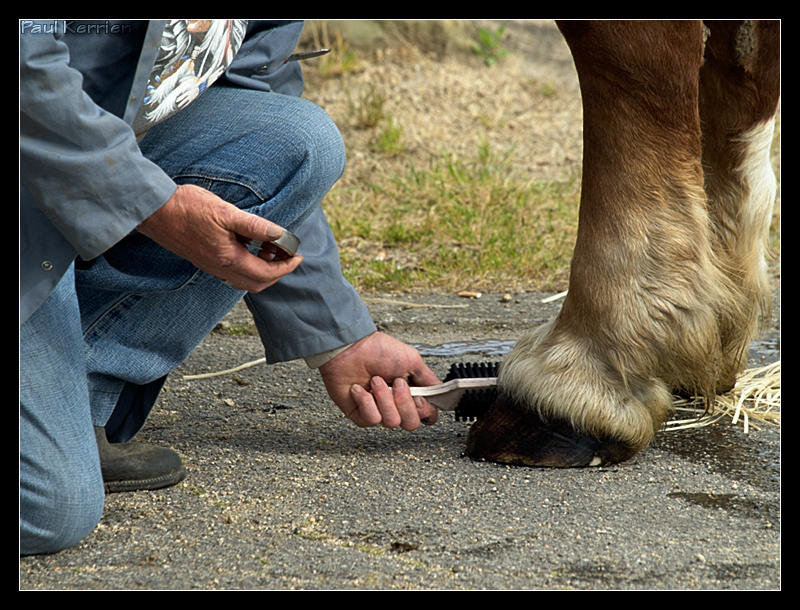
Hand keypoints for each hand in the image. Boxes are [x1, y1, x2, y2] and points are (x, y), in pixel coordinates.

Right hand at [137, 184, 301, 291]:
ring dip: (263, 269)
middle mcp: (219, 269)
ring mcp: (210, 267)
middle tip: (287, 253)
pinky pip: (232, 273)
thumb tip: (280, 234)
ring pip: (244, 280)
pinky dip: (248, 265)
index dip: (286, 267)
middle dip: (277, 272)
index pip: (266, 274)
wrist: (153, 210)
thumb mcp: (226, 212)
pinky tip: (249, 245)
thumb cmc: (187, 207)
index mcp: (228, 259)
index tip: (298, 256)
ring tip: (270, 247)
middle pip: (257, 284)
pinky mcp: (204, 261)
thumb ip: (255, 226)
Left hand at [319, 332, 440, 429]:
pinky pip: (372, 419)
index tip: (420, 396)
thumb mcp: (412, 360)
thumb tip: (442, 394)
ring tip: (374, 381)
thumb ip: (429, 380)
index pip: (426, 415)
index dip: (425, 409)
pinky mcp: (360, 415)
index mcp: (410, 392)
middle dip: (404, 402)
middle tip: (396, 382)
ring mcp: (378, 410)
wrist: (349, 348)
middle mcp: (395, 404)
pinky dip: (366, 401)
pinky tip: (360, 388)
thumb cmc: (377, 350)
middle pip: (411, 423)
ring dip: (384, 397)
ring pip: (392, 422)